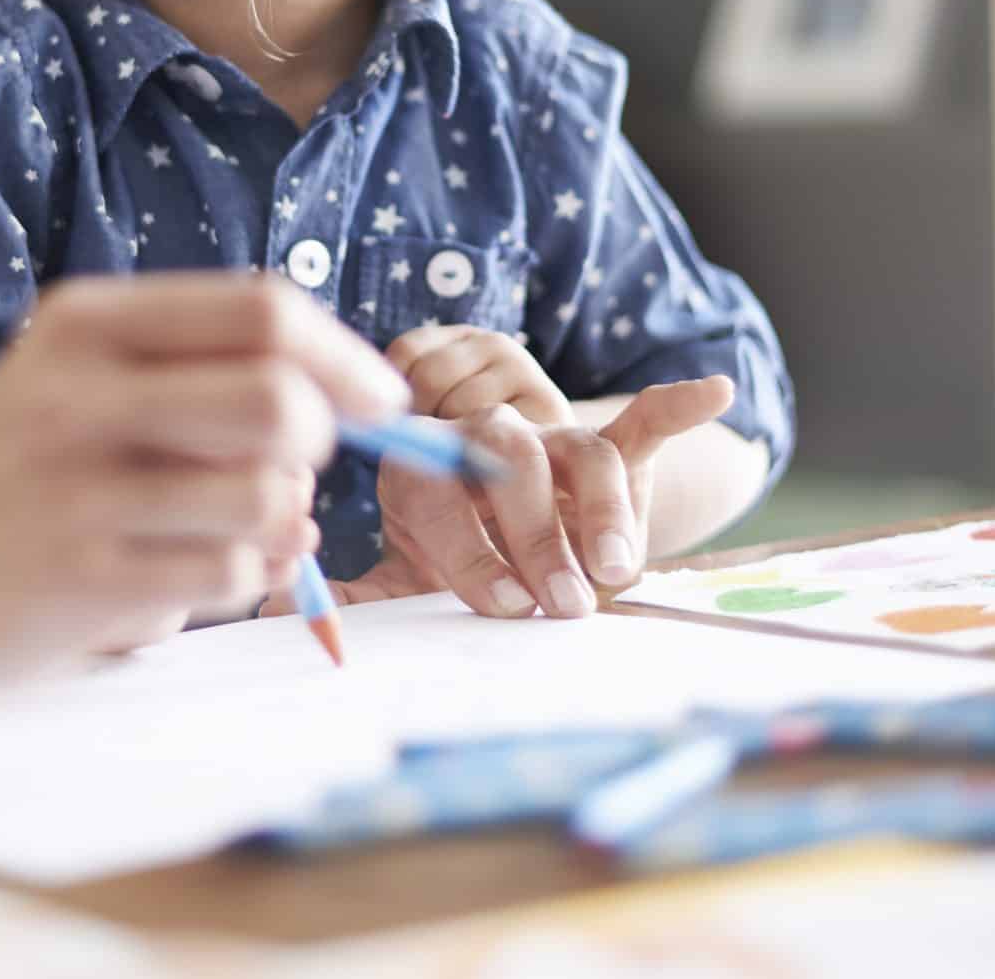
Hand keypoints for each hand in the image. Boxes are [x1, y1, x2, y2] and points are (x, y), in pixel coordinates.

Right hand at [0, 274, 406, 679]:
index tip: (378, 400)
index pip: (261, 310)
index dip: (345, 356)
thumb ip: (194, 368)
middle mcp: (79, 392)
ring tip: (228, 526)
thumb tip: (348, 398)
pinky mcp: (85, 577)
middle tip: (291, 466)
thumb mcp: (75, 375)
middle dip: (316, 441)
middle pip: (278, 399)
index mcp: (86, 322)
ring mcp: (79, 488)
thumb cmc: (11, 469)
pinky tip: (188, 572)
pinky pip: (231, 573)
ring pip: (266, 494)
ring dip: (278, 518)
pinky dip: (242, 578)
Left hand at [270, 324, 735, 620]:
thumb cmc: (452, 548)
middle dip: (534, 534)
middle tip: (557, 601)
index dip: (469, 548)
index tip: (504, 605)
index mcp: (426, 473)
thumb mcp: (405, 570)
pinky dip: (678, 403)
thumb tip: (279, 604)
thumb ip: (360, 591)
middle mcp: (487, 445)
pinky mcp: (612, 448)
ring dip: (600, 511)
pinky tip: (715, 390)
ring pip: (578, 454)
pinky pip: (644, 420)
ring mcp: (554, 442)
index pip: (438, 493)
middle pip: (508, 464)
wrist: (508, 509)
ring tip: (616, 569)